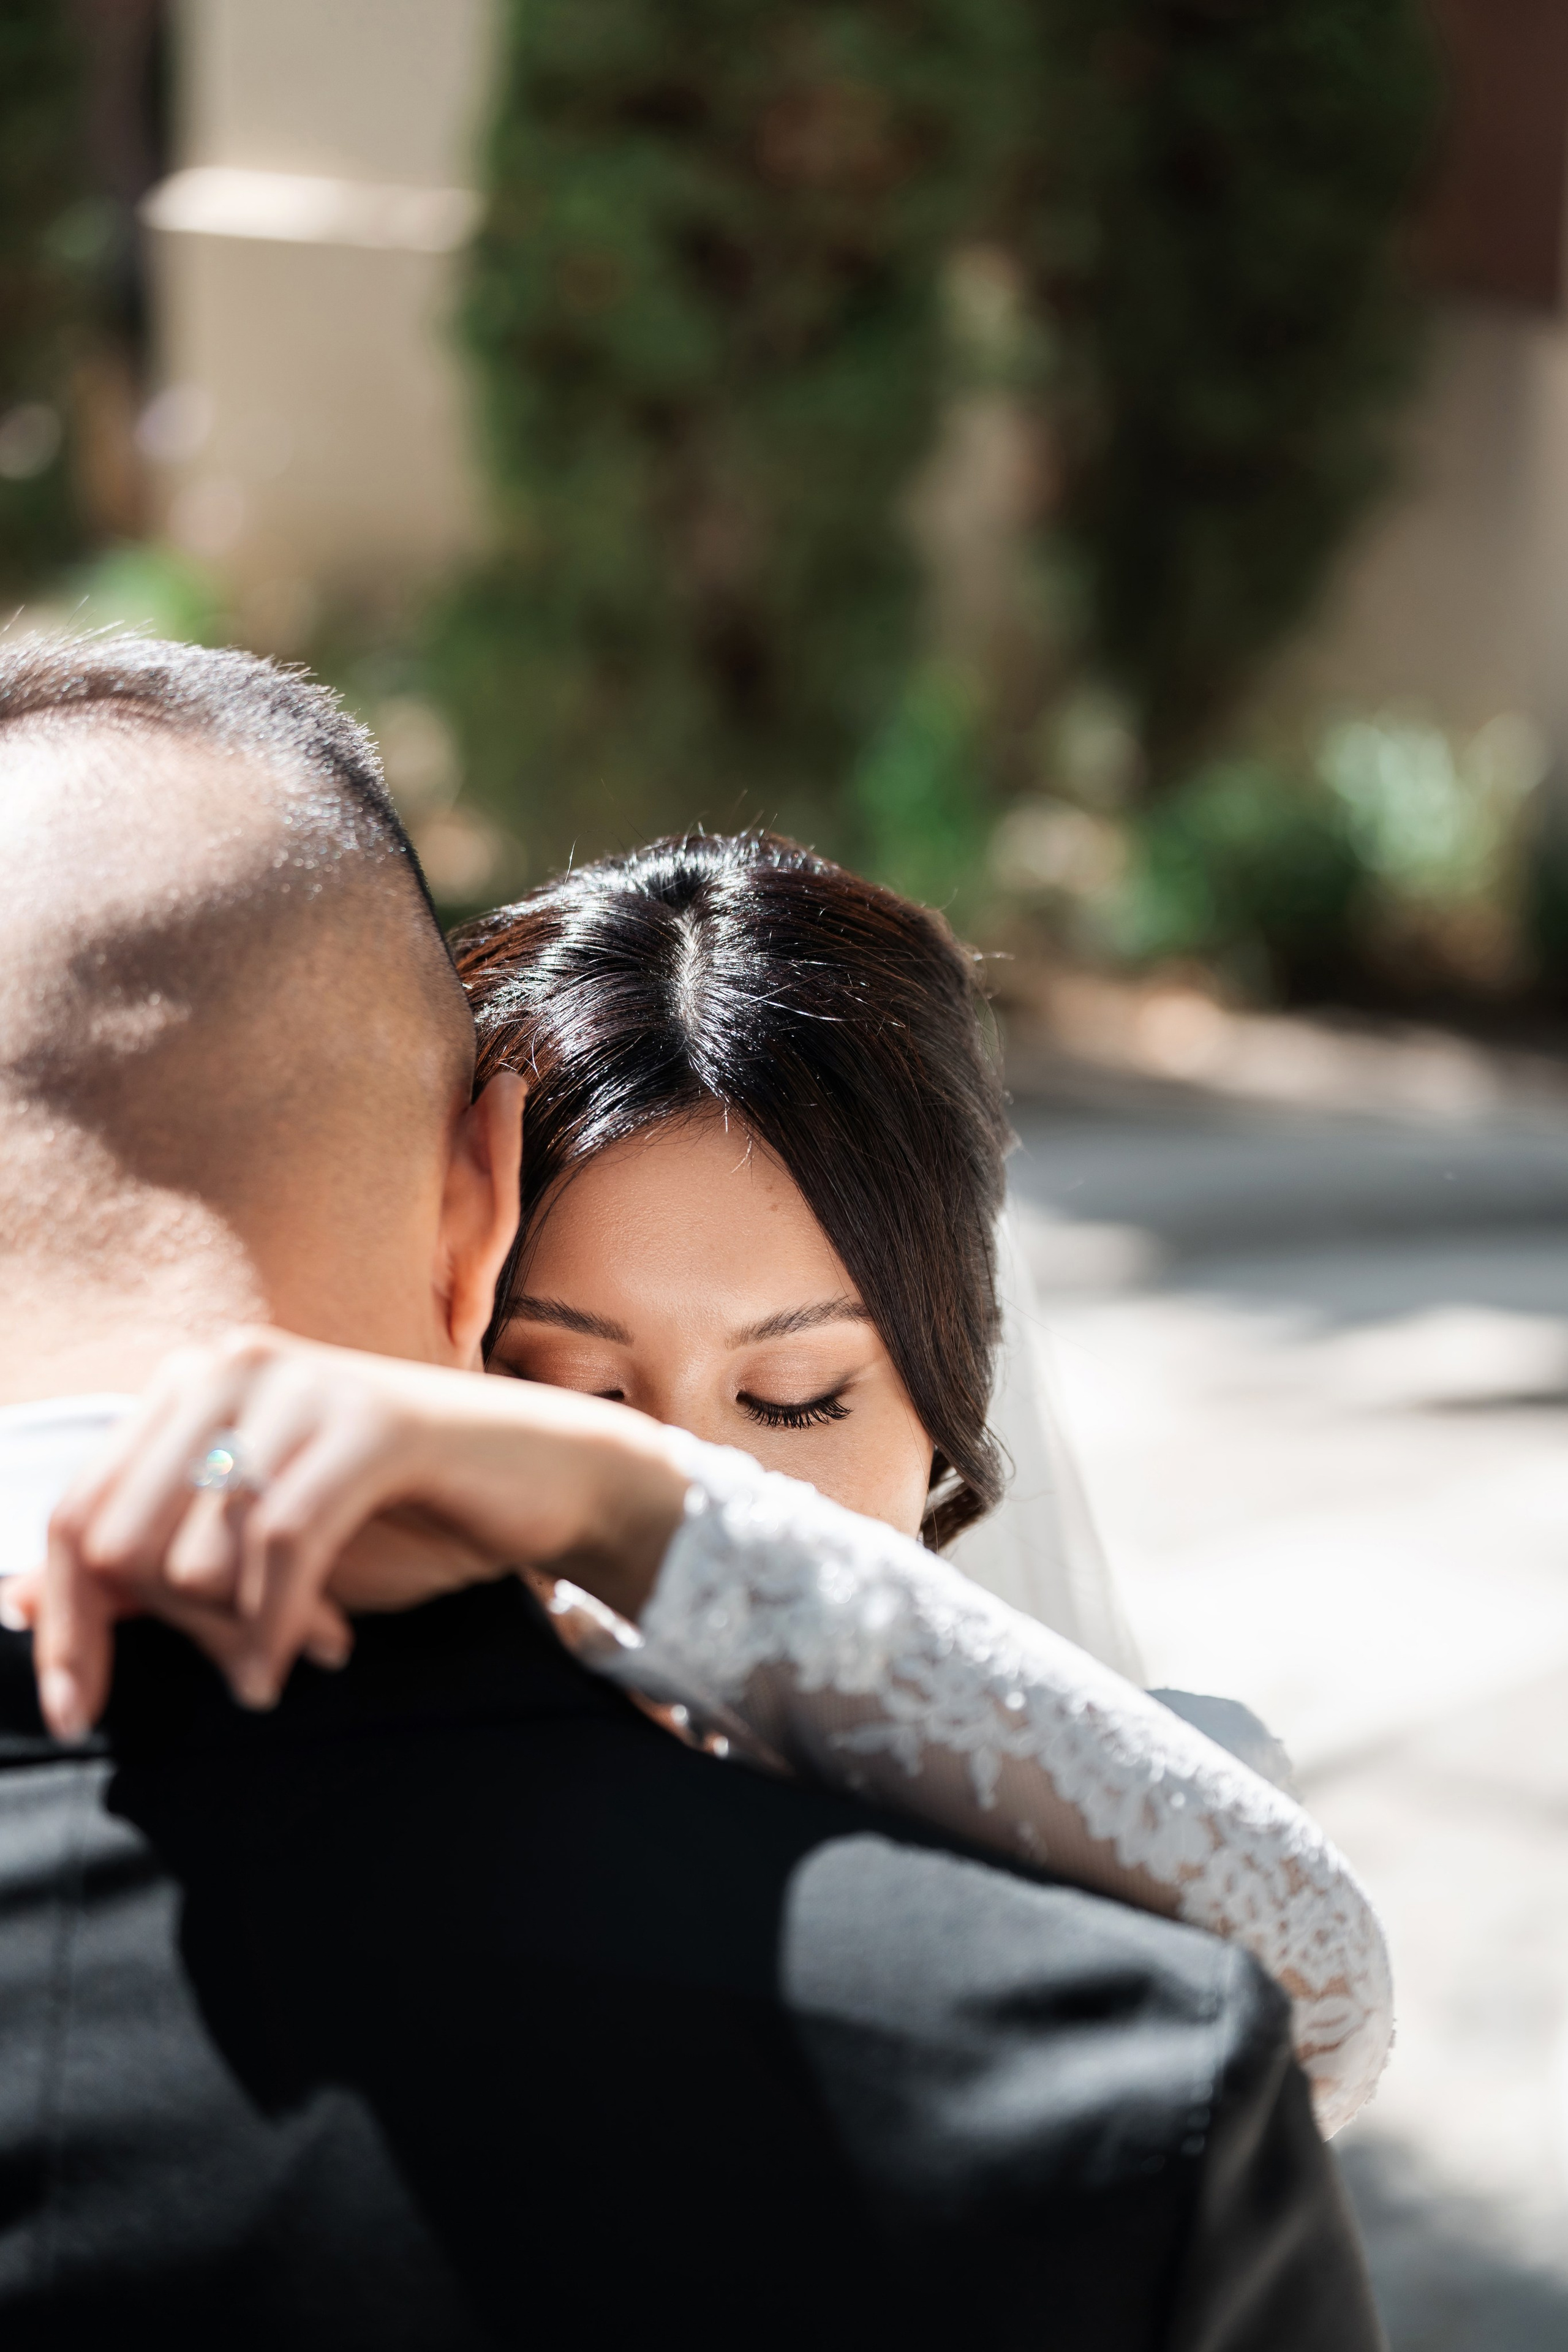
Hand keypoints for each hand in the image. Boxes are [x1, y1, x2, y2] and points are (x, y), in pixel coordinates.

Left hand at [13, 1328, 688, 1740]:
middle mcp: (226, 1366)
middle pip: (120, 1543)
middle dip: (172, 1635)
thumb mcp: (252, 1547)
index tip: (74, 1713)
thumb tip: (14, 1598)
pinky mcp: (370, 1421)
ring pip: (197, 1555)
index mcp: (185, 1386)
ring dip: (241, 1632)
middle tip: (244, 1669)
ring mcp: (298, 1387)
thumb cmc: (393, 1517)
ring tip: (302, 1646)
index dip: (61, 1625)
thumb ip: (147, 1565)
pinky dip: (280, 1626)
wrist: (542, 1479)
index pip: (74, 1517)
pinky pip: (283, 1546)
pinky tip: (304, 1660)